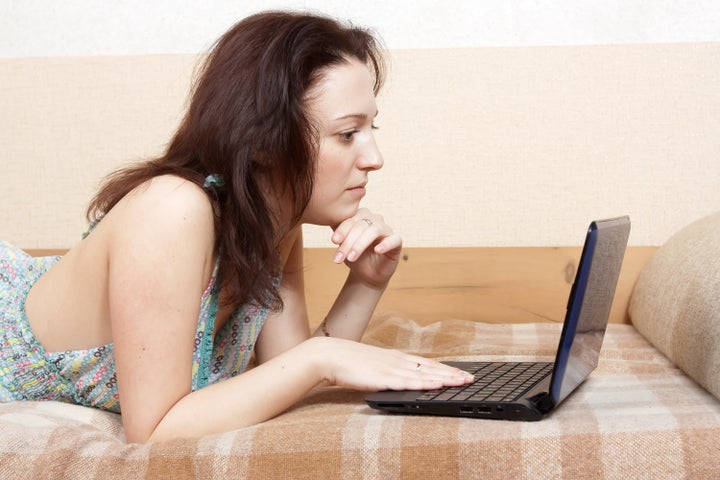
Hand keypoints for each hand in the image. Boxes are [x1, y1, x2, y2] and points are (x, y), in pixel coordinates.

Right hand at [311, 337, 473, 390]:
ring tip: (460, 383)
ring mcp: (390, 369)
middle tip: (470, 379)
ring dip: (443, 379)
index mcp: (396, 357)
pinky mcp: (382, 378)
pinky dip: (422, 384)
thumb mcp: (374, 364)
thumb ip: (388, 370)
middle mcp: (397, 361)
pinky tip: (434, 386)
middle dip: (452, 374)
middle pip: (430, 368)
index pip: (427, 363)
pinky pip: (406, 382)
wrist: (329, 355)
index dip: (446, 369)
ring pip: (423, 374)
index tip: (462, 373)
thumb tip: (402, 376)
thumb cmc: (349, 361)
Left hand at [331, 208, 401, 287]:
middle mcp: (374, 219)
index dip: (342, 230)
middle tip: (339, 257)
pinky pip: (394, 239)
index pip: (351, 219)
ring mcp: (386, 230)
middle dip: (348, 242)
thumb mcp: (343, 244)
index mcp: (361, 216)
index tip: (334, 241)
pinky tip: (377, 250)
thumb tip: (327, 219)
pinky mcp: (396, 242)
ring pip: (374, 230)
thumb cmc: (354, 256)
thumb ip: (337, 231)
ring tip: (351, 258)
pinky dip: (385, 244)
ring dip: (360, 244)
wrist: (365, 275)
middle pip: (361, 225)